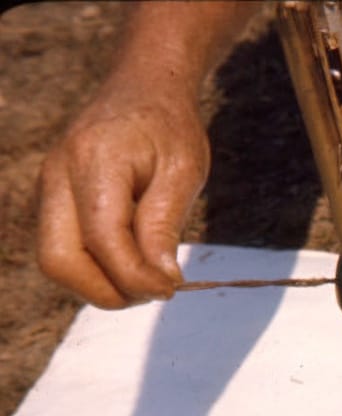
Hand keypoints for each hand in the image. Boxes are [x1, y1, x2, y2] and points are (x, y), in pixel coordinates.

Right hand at [37, 90, 208, 309]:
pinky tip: (132, 264)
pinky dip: (95, 270)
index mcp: (94, 162)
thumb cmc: (169, 128)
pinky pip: (63, 250)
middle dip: (109, 291)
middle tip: (156, 289)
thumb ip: (165, 225)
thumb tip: (160, 281)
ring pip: (56, 262)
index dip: (137, 277)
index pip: (103, 240)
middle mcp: (58, 176)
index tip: (173, 286)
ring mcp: (49, 188)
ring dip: (101, 285)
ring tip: (147, 278)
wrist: (143, 90)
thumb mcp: (183, 172)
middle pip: (59, 260)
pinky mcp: (54, 200)